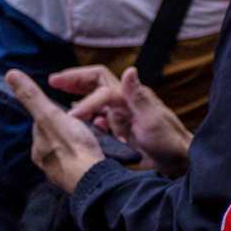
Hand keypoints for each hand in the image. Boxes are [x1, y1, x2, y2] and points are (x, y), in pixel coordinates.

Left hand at [7, 71, 103, 193]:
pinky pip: (82, 162)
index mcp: (38, 148)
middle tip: (85, 122)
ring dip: (79, 141)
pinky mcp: (80, 179)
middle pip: (56, 136)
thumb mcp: (51, 115)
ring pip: (69, 149)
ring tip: (93, 136)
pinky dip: (87, 154)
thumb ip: (32, 96)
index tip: (69, 110)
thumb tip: (10, 75)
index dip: (55, 114)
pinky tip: (96, 152)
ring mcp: (63, 172)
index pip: (42, 124)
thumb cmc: (73, 147)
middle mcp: (47, 163)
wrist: (95, 178)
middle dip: (68, 128)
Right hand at [54, 65, 190, 177]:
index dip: (84, 100)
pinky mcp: (121, 128)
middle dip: (74, 80)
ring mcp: (123, 114)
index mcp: (130, 96)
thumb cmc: (168, 141)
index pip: (100, 87)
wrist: (178, 160)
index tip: (71, 116)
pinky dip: (86, 115)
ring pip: (95, 98)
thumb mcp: (152, 119)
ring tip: (58, 95)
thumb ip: (137, 96)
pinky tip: (78, 120)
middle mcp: (125, 101)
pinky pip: (99, 116)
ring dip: (77, 94)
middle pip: (95, 82)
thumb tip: (129, 70)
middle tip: (52, 81)